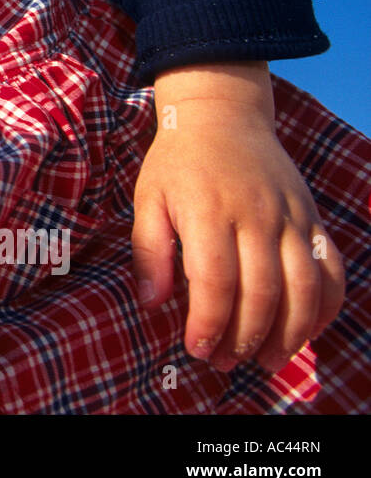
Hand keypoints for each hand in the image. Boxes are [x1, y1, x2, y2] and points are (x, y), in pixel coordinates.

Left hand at [132, 63, 344, 372]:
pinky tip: (305, 330)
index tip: (196, 349)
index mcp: (209, 212)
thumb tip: (151, 303)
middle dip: (244, 337)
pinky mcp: (312, 218)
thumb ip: (148, 251)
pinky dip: (325, 305)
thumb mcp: (147, 199)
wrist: (222, 115)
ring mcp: (291, 217)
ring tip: (265, 360)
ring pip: (303, 286)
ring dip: (288, 332)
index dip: (209, 322)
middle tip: (224, 362)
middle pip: (262, 291)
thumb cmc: (177, 163)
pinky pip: (331, 269)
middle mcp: (256, 216)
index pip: (215, 281)